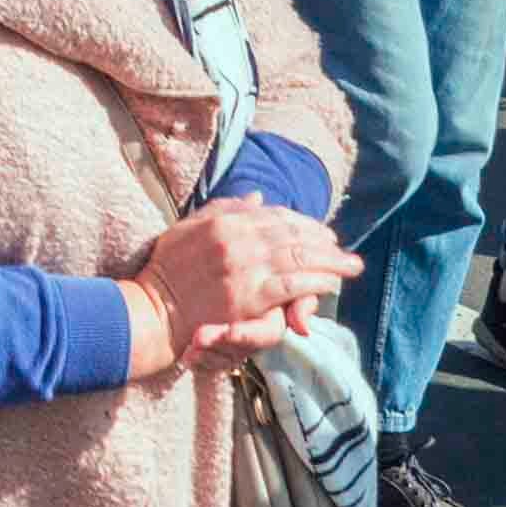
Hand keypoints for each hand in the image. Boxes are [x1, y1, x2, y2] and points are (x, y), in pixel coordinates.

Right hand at [134, 200, 363, 369]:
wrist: (154, 309)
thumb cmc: (168, 269)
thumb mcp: (189, 227)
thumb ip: (224, 209)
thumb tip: (256, 197)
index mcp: (226, 220)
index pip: (276, 215)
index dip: (304, 222)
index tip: (323, 231)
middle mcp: (239, 239)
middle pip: (294, 234)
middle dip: (325, 241)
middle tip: (344, 249)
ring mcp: (246, 267)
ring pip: (300, 258)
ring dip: (330, 261)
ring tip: (350, 266)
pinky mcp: (250, 296)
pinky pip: (293, 285)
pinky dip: (316, 282)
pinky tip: (332, 283)